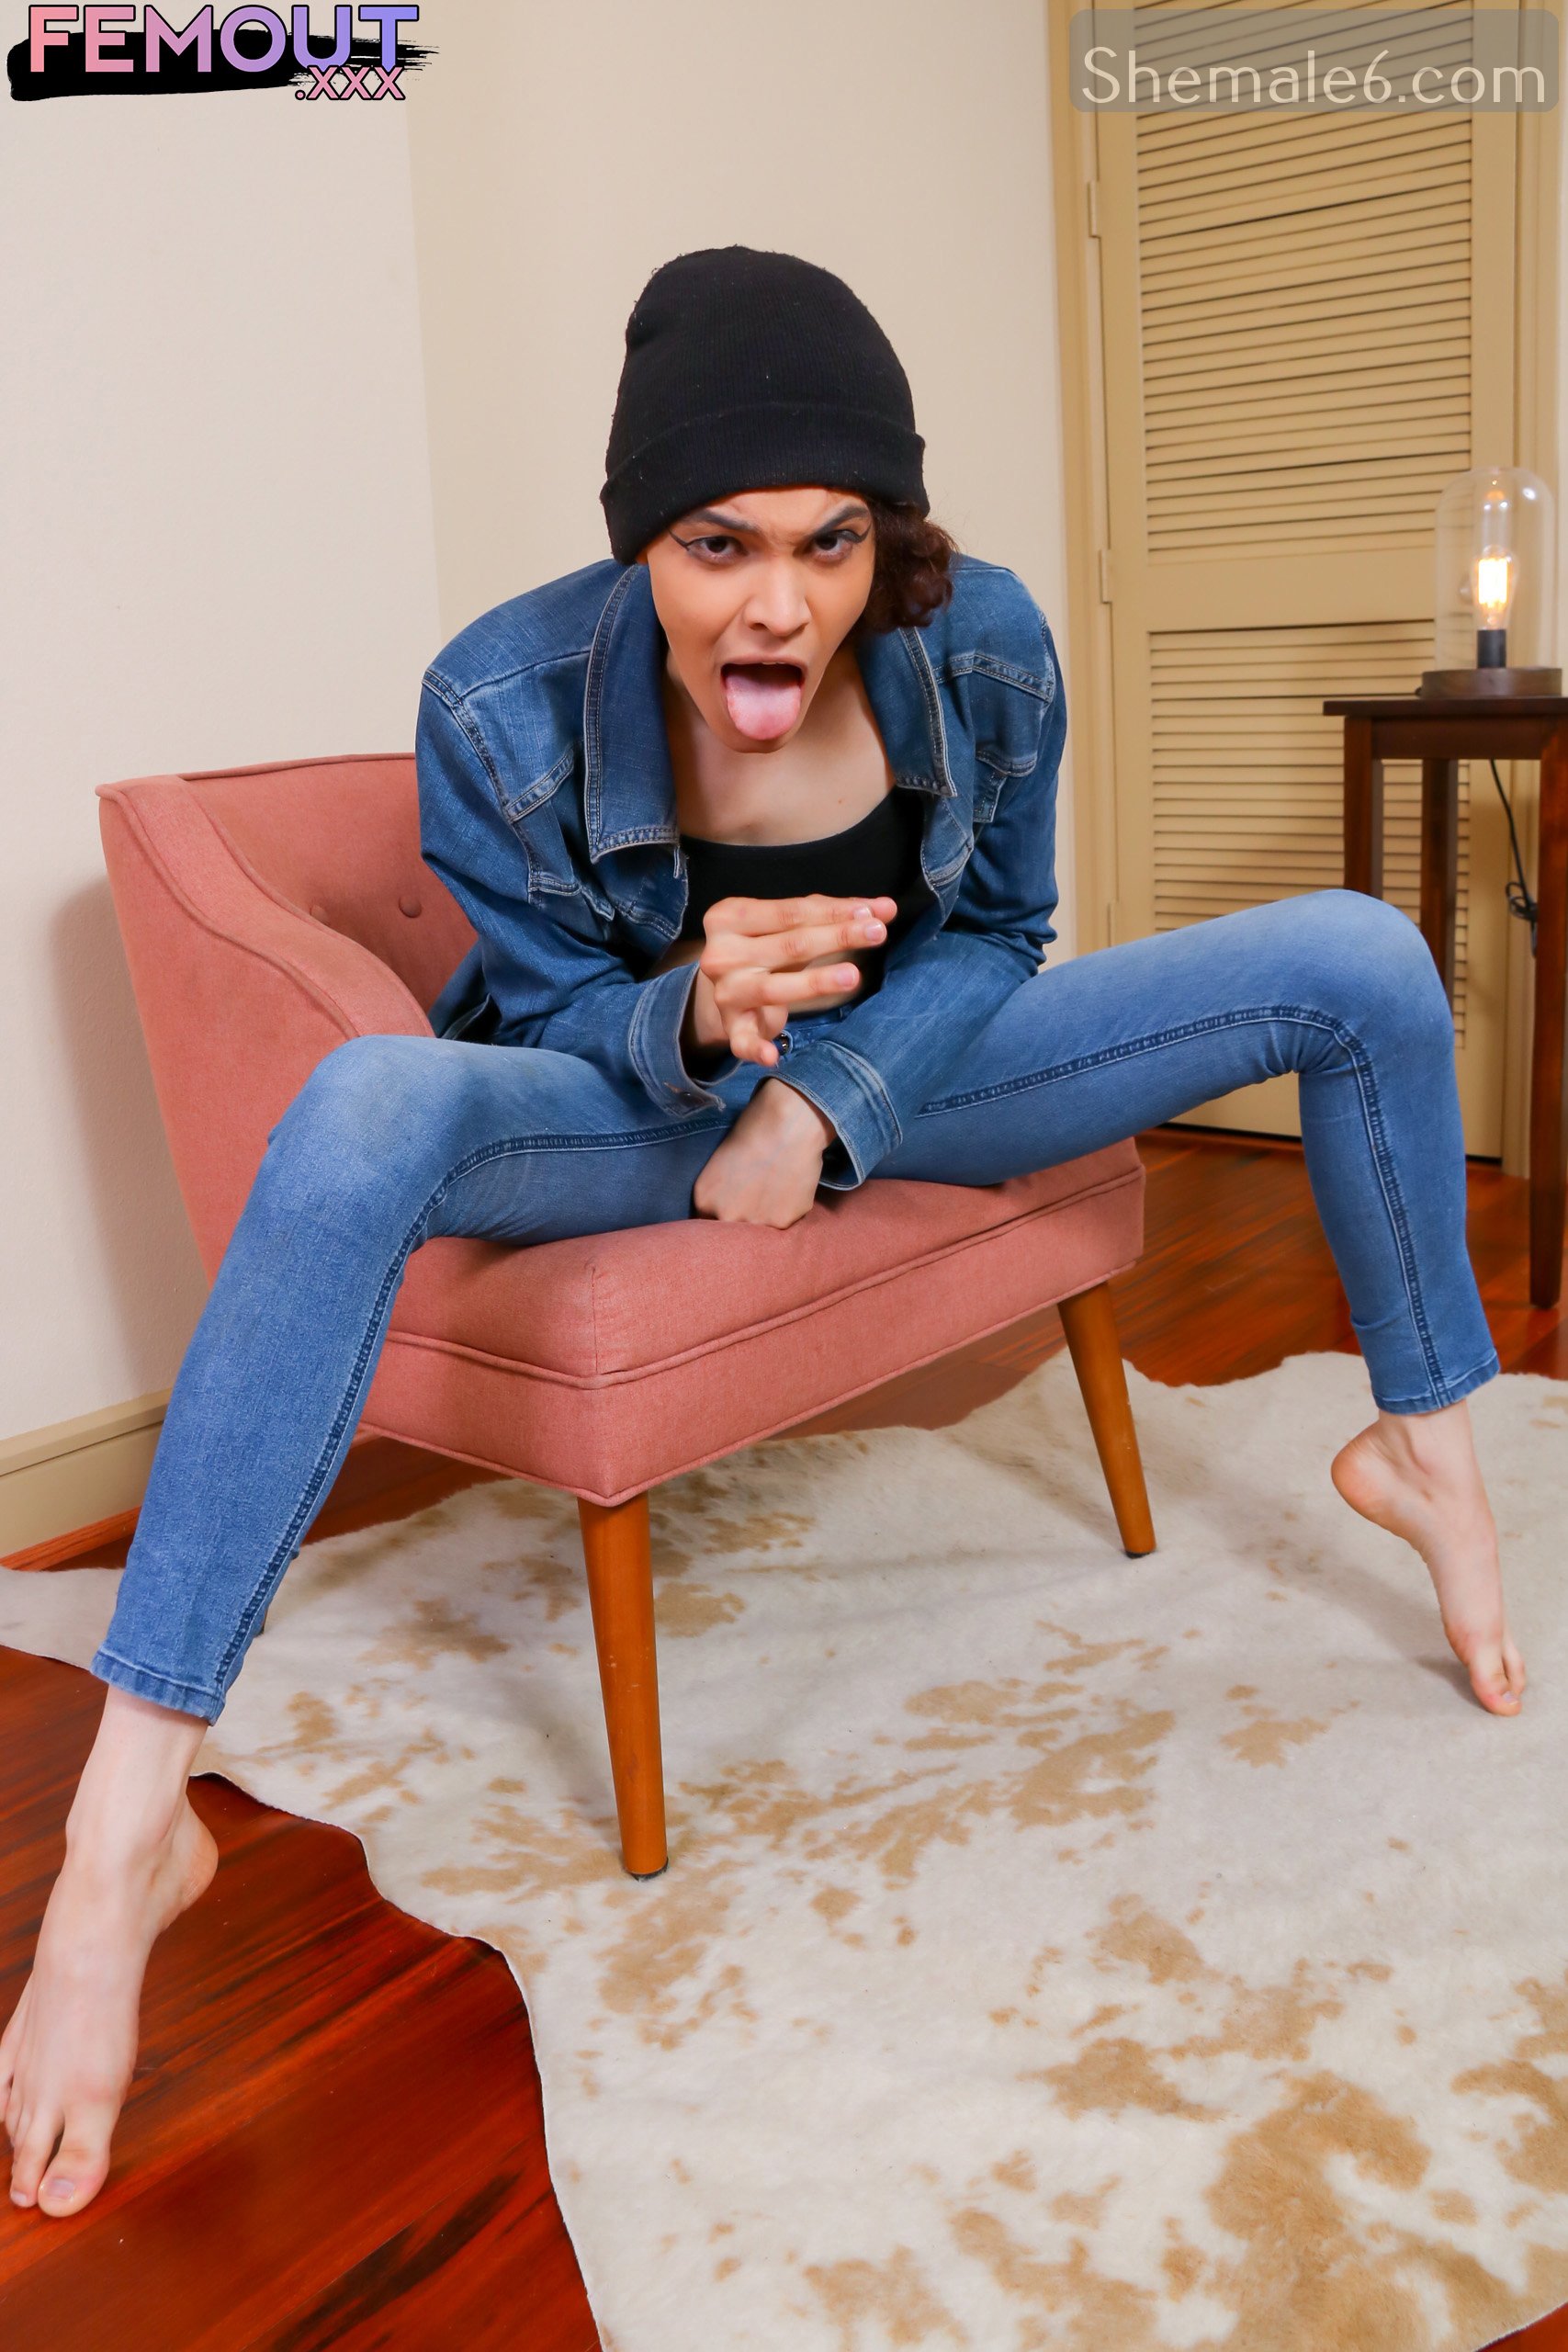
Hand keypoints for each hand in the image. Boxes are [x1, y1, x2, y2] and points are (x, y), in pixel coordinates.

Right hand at [682, 894, 897, 1069]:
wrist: (727, 987)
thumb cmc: (765, 947)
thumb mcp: (785, 925)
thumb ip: (828, 914)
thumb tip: (881, 908)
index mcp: (730, 918)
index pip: (790, 912)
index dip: (833, 911)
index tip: (872, 911)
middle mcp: (721, 954)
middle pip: (788, 945)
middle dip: (837, 937)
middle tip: (877, 932)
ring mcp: (726, 992)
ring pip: (774, 987)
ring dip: (815, 982)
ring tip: (852, 976)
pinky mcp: (732, 1027)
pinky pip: (743, 1041)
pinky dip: (756, 1049)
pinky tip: (774, 1056)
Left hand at [692, 1078, 838, 1228]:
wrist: (787, 1125)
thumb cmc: (752, 1131)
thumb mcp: (718, 1163)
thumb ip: (717, 1194)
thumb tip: (724, 1213)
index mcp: (704, 1200)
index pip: (706, 1225)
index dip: (720, 1216)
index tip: (732, 1206)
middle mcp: (725, 1217)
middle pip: (730, 1234)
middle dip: (740, 1220)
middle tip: (755, 1197)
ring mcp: (754, 1223)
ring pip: (758, 1231)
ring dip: (764, 1217)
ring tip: (774, 1190)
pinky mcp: (783, 1223)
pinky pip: (782, 1223)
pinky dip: (786, 1209)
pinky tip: (788, 1187)